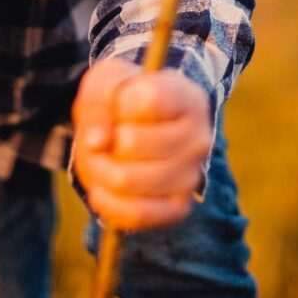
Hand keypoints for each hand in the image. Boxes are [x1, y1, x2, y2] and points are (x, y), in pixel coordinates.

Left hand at [72, 57, 210, 231]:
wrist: (137, 128)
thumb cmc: (123, 100)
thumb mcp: (106, 83)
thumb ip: (99, 103)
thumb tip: (97, 143)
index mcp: (189, 98)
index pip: (149, 100)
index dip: (120, 103)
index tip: (120, 103)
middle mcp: (199, 138)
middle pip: (130, 143)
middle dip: (103, 142)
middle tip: (105, 136)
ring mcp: (192, 176)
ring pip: (126, 180)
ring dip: (100, 170)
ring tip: (103, 159)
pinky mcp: (179, 208)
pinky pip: (135, 214)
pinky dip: (108, 203)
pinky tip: (102, 188)